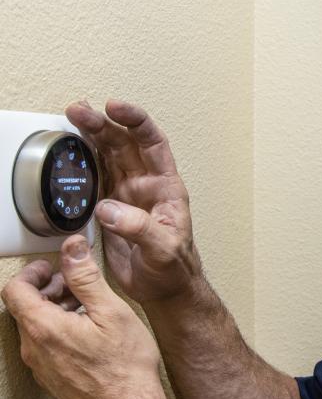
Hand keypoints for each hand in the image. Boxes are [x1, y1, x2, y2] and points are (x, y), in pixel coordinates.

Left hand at [1, 235, 170, 398]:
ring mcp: (42, 368)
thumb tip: (73, 249)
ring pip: (36, 328)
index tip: (51, 266)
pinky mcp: (53, 380)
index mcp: (44, 328)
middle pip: (25, 308)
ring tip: (86, 305)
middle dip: (47, 288)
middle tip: (73, 281)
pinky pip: (46, 347)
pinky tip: (89, 330)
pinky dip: (60, 330)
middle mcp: (35, 349)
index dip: (31, 271)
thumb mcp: (111, 312)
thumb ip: (86, 277)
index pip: (15, 289)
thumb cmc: (125, 369)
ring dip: (55, 309)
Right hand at [65, 99, 201, 304]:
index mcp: (166, 187)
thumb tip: (108, 208)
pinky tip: (71, 149)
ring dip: (91, 135)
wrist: (164, 290)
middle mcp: (146, 185)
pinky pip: (95, 176)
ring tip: (72, 117)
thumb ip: (139, 227)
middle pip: (124, 143)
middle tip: (78, 111)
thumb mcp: (163, 249)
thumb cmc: (174, 268)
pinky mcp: (110, 207)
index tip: (115, 108)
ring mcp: (127, 194)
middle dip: (103, 123)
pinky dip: (83, 161)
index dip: (136, 121)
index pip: (153, 143)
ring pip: (108, 155)